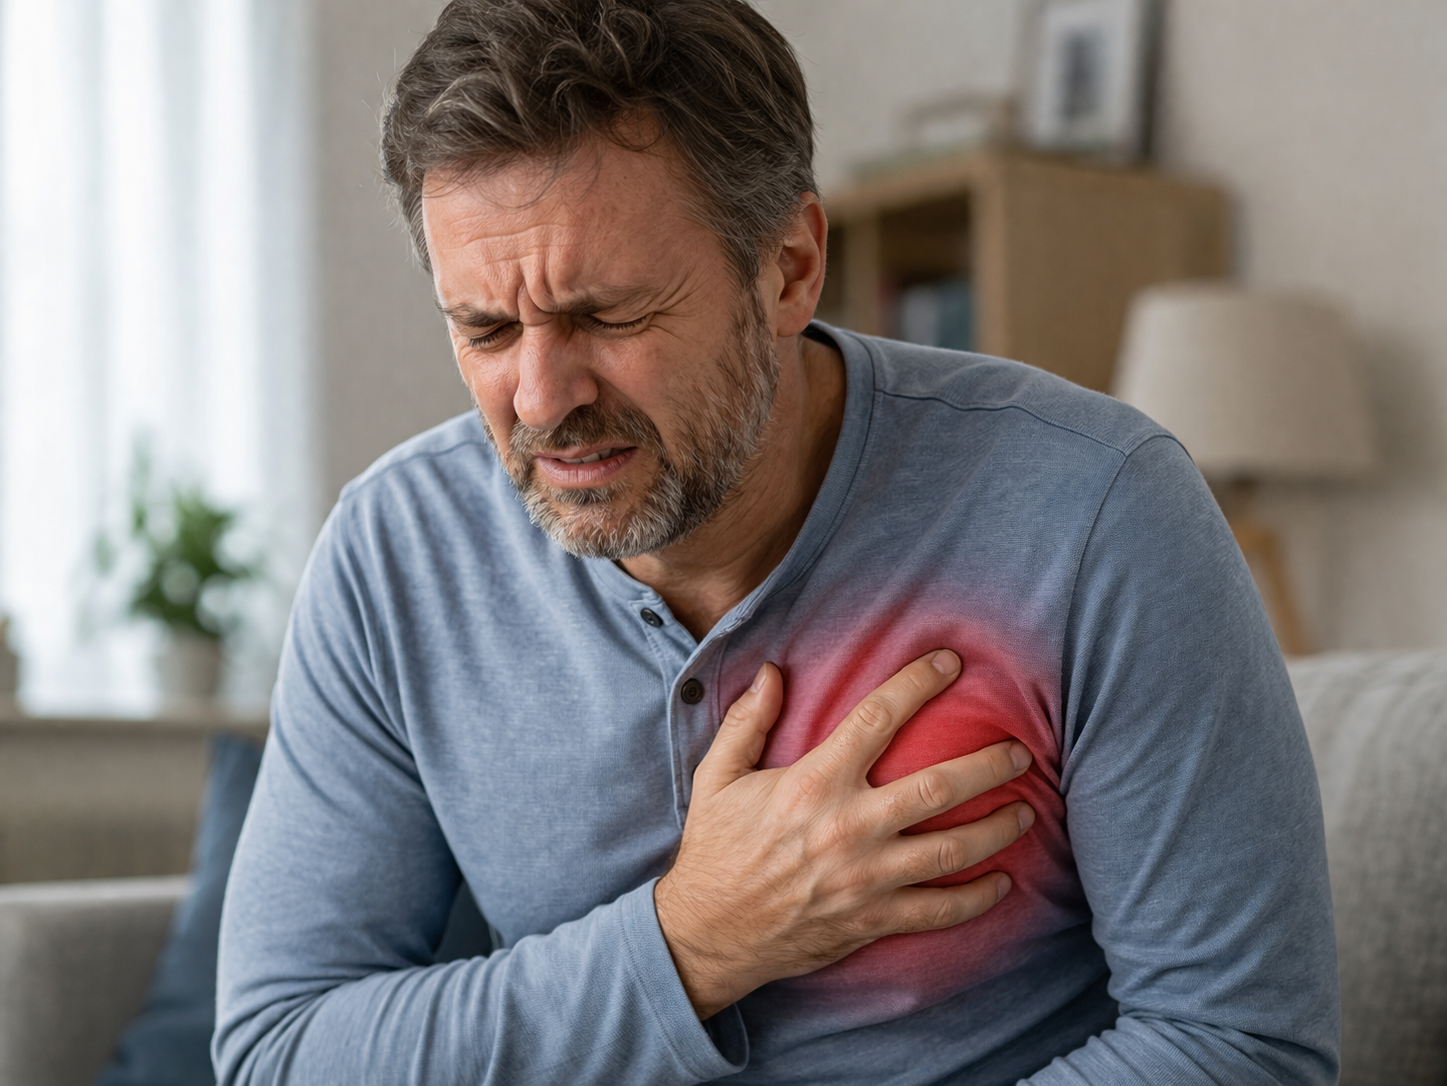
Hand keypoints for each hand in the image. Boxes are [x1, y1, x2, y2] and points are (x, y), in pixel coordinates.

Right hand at [653, 649, 1034, 1018]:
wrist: (707, 933)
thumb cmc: (715, 849)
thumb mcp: (717, 777)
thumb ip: (747, 721)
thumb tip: (771, 671)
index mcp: (813, 783)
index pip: (878, 718)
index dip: (918, 683)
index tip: (950, 662)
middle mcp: (848, 826)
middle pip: (939, 786)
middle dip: (989, 764)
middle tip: (1019, 751)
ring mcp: (866, 877)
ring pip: (953, 849)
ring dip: (998, 828)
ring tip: (1026, 810)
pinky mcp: (872, 920)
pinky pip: (939, 910)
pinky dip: (978, 897)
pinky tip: (1002, 881)